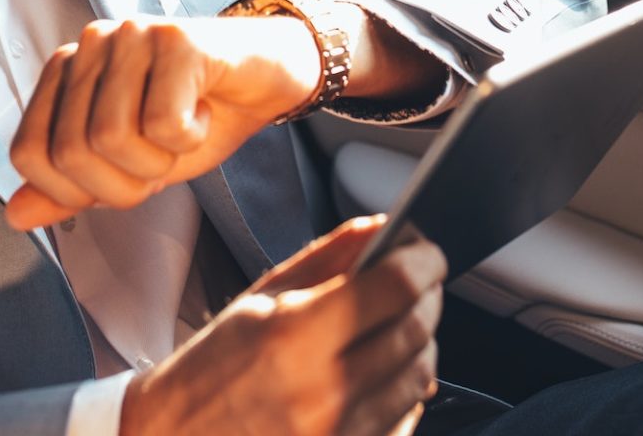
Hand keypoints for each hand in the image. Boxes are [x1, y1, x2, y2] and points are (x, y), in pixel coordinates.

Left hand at [5, 15, 322, 230]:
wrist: (268, 76)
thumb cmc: (199, 115)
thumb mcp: (132, 165)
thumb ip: (72, 189)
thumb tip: (15, 215)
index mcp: (66, 72)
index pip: (29, 153)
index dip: (74, 192)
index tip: (124, 179)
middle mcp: (89, 45)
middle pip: (70, 153)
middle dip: (124, 183)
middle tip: (162, 160)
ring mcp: (130, 35)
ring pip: (112, 138)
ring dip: (160, 161)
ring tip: (185, 133)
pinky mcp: (175, 39)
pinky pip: (163, 123)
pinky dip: (191, 138)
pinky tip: (204, 112)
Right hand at [121, 216, 444, 435]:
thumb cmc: (212, 369)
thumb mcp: (260, 297)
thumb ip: (328, 257)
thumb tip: (385, 226)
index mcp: (293, 335)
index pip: (394, 287)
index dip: (424, 262)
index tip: (430, 253)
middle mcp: (322, 392)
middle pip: (416, 331)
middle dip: (427, 299)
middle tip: (419, 284)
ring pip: (419, 378)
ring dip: (420, 345)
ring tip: (399, 327)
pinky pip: (405, 422)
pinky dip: (405, 391)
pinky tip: (383, 374)